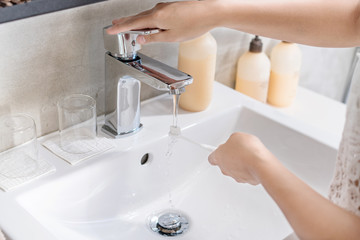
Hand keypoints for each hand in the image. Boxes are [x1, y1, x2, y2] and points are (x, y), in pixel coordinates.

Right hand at [106, 1, 221, 43]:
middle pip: (137, 17)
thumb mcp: (172, 37)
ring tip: (126, 23)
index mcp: (156, 17)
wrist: (211, 11)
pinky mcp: (171, 7)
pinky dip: (146, 18)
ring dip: (135, 20)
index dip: (120, 27)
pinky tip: (146, 22)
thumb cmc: (194, 24)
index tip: (110, 29)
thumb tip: (140, 39)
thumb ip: (154, 38)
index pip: (133, 23)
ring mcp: (165, 7)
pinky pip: (154, 13)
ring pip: (146, 15)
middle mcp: (158, 9)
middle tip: (114, 24)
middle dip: (125, 22)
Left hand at [208, 132, 274, 184]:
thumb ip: (232, 140)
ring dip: (240, 163)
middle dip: (230, 156)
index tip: (218, 149)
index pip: (211, 157)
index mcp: (219, 156)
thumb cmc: (247, 150)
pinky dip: (249, 168)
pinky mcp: (246, 180)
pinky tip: (255, 162)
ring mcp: (235, 176)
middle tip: (238, 149)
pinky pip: (246, 173)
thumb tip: (234, 142)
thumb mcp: (236, 136)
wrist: (260, 164)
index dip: (216, 152)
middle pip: (224, 163)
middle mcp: (225, 168)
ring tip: (249, 155)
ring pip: (235, 169)